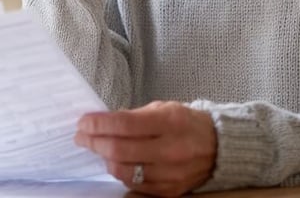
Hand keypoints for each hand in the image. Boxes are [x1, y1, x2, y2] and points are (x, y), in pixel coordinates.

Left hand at [76, 101, 217, 196]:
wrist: (218, 147)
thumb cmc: (186, 124)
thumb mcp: (163, 109)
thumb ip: (133, 116)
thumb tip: (101, 122)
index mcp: (169, 122)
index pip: (124, 124)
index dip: (98, 124)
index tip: (83, 122)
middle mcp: (171, 150)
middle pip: (119, 150)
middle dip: (94, 142)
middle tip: (82, 136)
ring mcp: (170, 174)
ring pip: (124, 171)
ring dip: (105, 160)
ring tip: (99, 149)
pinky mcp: (169, 191)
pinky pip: (135, 186)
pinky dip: (121, 173)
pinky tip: (117, 163)